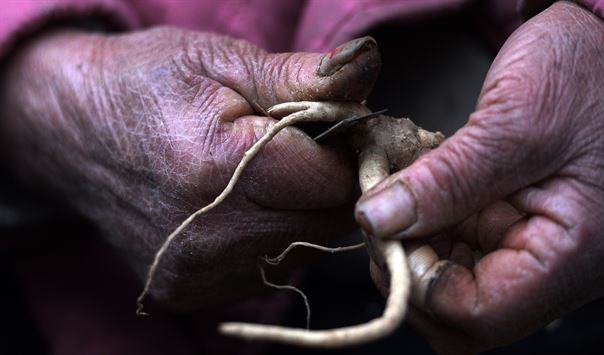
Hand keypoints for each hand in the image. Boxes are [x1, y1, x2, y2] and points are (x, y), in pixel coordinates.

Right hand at [0, 27, 379, 310]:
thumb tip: (369, 69)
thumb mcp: (221, 60)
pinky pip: (269, 270)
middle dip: (333, 183)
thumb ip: (302, 76)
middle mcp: (209, 234)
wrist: (72, 133)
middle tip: (306, 148)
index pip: (335, 179)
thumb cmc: (147, 85)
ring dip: (305, 212)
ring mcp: (198, 271)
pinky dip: (275, 237)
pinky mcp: (190, 291)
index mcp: (219, 166)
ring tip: (271, 172)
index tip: (341, 130)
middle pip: (326, 222)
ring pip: (304, 250)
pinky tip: (247, 204)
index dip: (351, 152)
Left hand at [356, 2, 603, 352]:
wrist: (596, 48)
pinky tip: (410, 197)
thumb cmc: (580, 76)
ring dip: (412, 254)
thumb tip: (377, 222)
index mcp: (572, 256)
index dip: (421, 286)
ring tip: (393, 203)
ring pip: (449, 287)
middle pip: (463, 318)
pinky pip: (451, 251)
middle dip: (412, 279)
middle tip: (383, 226)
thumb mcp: (513, 125)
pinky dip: (421, 232)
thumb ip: (444, 182)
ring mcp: (526, 249)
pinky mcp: (504, 228)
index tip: (386, 236)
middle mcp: (552, 268)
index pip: (481, 315)